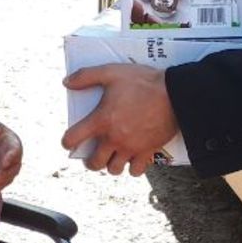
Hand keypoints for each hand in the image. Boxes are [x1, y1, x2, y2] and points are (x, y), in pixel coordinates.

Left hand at [61, 64, 177, 175]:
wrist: (175, 93)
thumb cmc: (143, 82)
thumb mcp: (112, 72)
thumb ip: (86, 76)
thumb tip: (66, 82)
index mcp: (102, 120)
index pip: (73, 139)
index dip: (67, 142)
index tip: (69, 142)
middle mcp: (114, 138)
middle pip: (94, 163)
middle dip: (90, 161)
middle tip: (93, 155)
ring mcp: (131, 147)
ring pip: (114, 170)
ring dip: (110, 165)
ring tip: (112, 157)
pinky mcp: (147, 151)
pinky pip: (136, 171)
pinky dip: (132, 168)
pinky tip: (132, 159)